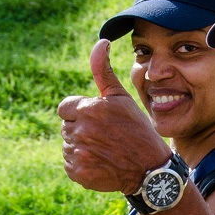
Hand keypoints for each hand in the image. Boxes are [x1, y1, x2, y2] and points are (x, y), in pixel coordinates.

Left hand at [57, 39, 172, 193]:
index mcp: (88, 108)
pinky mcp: (78, 173)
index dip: (80, 112)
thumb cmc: (136, 129)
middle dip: (81, 129)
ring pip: (67, 145)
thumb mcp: (121, 97)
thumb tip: (101, 41)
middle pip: (66, 126)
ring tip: (104, 150)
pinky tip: (101, 163)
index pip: (65, 107)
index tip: (98, 120)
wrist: (149, 168)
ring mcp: (78, 153)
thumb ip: (103, 70)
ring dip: (81, 147)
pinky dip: (82, 165)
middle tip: (105, 136)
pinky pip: (70, 165)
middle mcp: (80, 130)